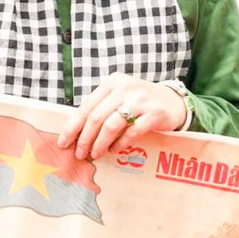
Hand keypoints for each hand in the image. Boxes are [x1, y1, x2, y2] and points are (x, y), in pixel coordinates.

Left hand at [59, 75, 186, 161]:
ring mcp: (140, 101)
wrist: (174, 102)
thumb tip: (79, 131)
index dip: (73, 126)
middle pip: (97, 117)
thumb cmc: (143, 102)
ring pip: (112, 125)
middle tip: (80, 153)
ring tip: (96, 154)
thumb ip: (103, 108)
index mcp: (113, 83)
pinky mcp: (154, 114)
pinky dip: (120, 143)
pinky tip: (115, 150)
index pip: (87, 106)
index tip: (64, 142)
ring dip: (100, 143)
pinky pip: (132, 132)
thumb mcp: (121, 97)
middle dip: (85, 138)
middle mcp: (125, 88)